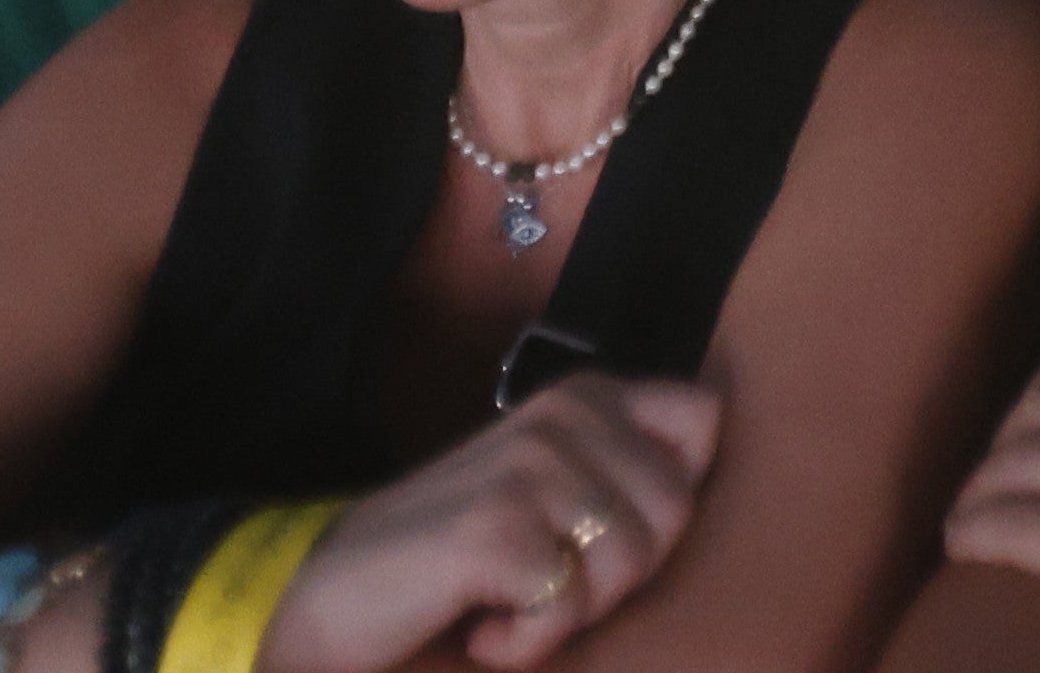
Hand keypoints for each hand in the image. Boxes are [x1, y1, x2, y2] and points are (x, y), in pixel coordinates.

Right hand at [267, 372, 721, 672]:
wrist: (334, 597)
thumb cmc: (457, 556)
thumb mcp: (551, 490)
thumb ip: (621, 470)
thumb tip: (705, 481)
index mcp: (584, 398)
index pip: (703, 418)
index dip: (677, 493)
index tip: (609, 532)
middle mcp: (563, 416)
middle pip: (675, 510)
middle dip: (621, 574)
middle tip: (549, 581)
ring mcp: (528, 467)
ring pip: (628, 562)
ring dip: (570, 611)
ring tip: (511, 599)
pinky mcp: (494, 529)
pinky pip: (566, 605)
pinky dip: (526, 641)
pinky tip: (484, 627)